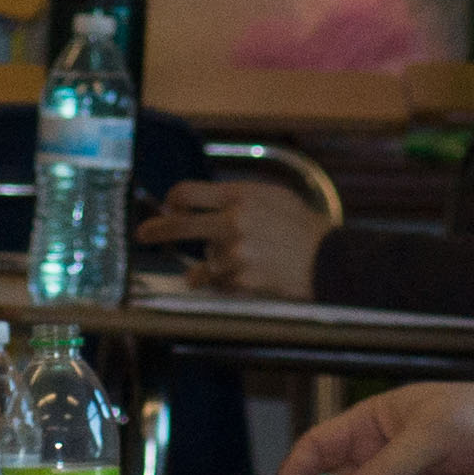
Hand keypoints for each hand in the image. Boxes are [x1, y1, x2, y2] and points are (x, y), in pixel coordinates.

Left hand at [148, 177, 331, 299]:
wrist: (329, 260)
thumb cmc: (302, 226)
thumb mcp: (271, 196)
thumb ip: (236, 198)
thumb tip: (202, 204)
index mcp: (239, 196)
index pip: (186, 192)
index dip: (172, 200)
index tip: (168, 207)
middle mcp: (233, 222)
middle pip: (180, 226)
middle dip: (156, 230)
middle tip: (143, 234)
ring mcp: (235, 253)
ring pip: (204, 259)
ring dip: (212, 263)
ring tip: (237, 261)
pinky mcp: (241, 279)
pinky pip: (217, 281)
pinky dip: (222, 281)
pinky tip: (239, 276)